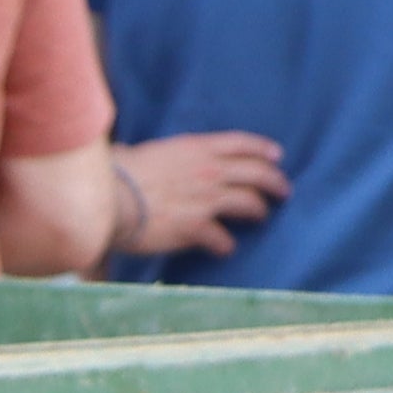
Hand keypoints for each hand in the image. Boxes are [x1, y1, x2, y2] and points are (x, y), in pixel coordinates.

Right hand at [113, 130, 291, 259]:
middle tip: (283, 191)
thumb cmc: (120, 172)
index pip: (240, 143)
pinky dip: (226, 245)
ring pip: (250, 203)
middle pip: (256, 173)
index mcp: (196, 148)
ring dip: (259, 211)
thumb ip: (173, 158)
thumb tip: (170, 163)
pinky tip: (224, 248)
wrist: (109, 198)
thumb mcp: (153, 152)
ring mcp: (206, 199)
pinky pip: (224, 239)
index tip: (277, 156)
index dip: (262, 149)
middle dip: (275, 182)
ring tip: (261, 216)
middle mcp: (208, 171)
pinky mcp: (197, 228)